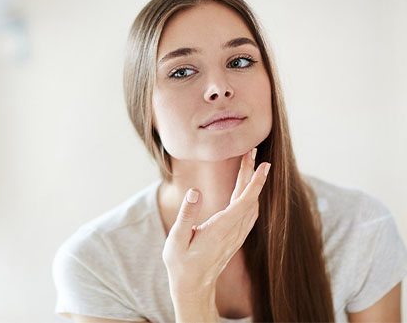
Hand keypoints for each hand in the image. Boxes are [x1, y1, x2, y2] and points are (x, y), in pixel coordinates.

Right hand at [162, 148, 270, 294]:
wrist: (193, 287)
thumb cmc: (181, 264)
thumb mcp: (177, 240)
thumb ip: (186, 215)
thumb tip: (195, 191)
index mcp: (220, 229)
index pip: (243, 202)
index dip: (254, 183)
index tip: (263, 166)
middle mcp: (233, 232)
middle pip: (248, 199)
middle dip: (253, 174)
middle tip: (254, 152)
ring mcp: (236, 236)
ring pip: (250, 206)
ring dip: (251, 184)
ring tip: (250, 164)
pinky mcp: (234, 238)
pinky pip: (248, 214)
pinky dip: (250, 197)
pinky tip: (247, 190)